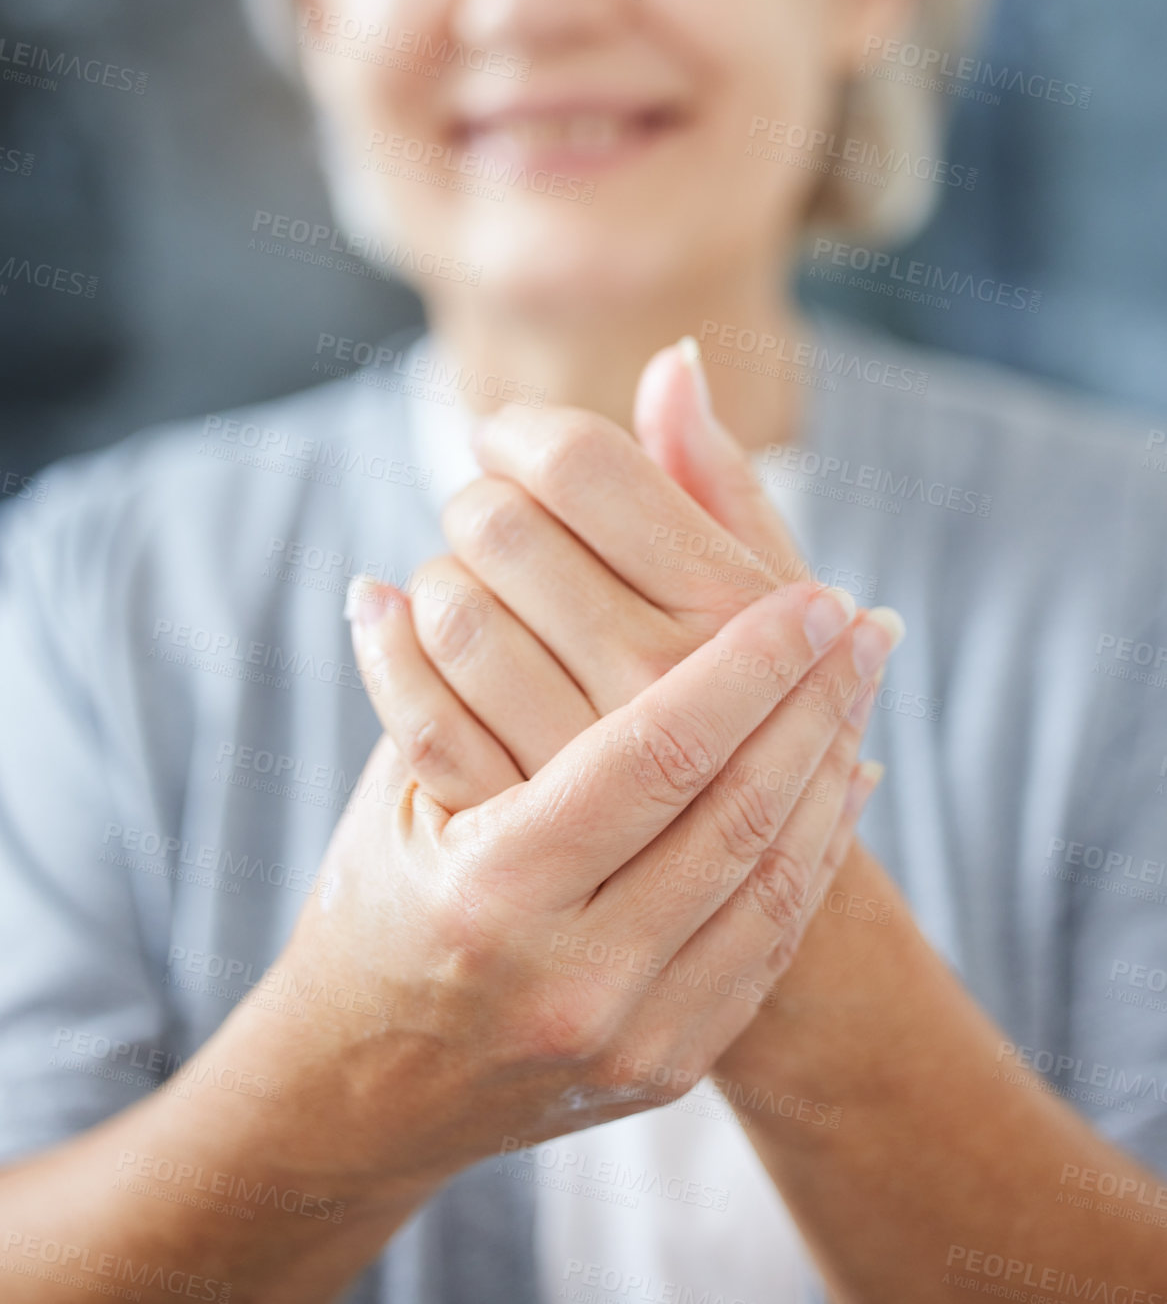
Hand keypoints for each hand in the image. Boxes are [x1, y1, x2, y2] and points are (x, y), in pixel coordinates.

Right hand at [344, 345, 898, 1104]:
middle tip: (863, 621)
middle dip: (814, 701)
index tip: (810, 597)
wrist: (370, 1092)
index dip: (747, 667)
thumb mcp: (391, 791)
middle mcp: (571, 978)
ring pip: (773, 878)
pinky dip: (817, 845)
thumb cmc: (374, 905)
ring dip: (830, 762)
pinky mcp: (671, 1063)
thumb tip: (419, 562)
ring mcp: (631, 1036)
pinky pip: (770, 939)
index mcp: (492, 895)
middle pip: (736, 814)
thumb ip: (430, 677)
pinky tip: (844, 770)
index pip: (656, 756)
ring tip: (864, 678)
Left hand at [360, 341, 894, 811]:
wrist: (728, 913)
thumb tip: (672, 361)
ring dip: (440, 578)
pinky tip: (392, 618)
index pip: (581, 462)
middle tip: (489, 513)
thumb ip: (718, 480)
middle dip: (478, 501)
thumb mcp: (765, 604)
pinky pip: (414, 715)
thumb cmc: (758, 723)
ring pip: (451, 611)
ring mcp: (585, 766)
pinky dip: (389, 648)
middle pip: (502, 525)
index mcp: (731, 607)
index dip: (522, 430)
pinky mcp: (511, 837)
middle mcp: (664, 681)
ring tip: (462, 582)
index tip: (507, 436)